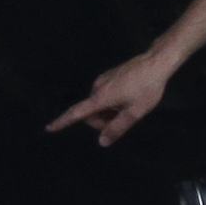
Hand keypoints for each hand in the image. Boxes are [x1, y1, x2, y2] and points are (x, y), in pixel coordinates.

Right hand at [48, 49, 174, 146]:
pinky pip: (105, 95)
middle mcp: (97, 87)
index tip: (49, 128)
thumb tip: (102, 142)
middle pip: (90, 112)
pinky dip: (112, 102)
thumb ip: (117, 128)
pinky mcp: (110, 75)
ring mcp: (103, 79)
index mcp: (100, 97)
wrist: (156, 62)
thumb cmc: (147, 88)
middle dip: (102, 121)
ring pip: (99, 104)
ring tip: (129, 107)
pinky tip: (129, 98)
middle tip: (123, 121)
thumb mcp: (135, 112)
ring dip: (109, 111)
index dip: (62, 122)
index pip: (76, 113)